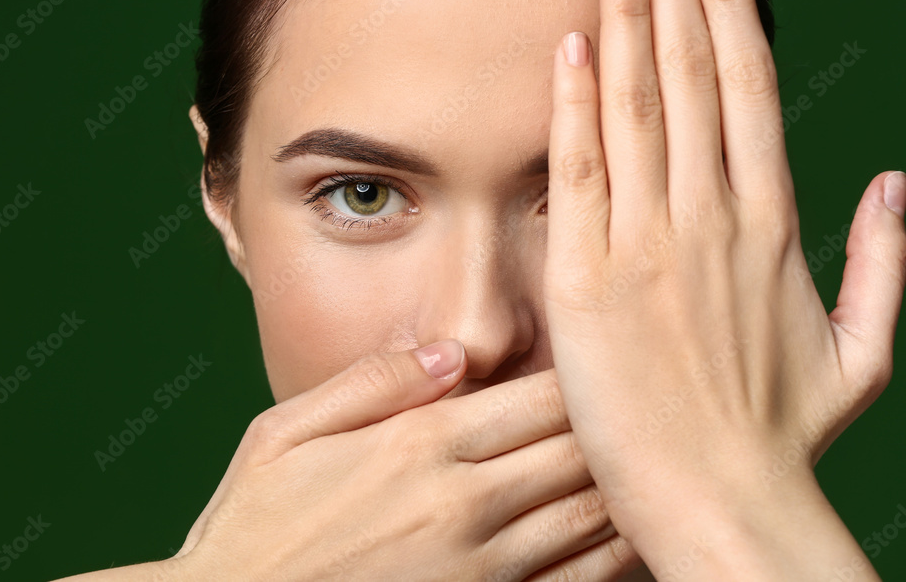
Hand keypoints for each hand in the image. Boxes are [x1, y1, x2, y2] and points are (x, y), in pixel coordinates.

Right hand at [55, 341, 642, 580]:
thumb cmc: (251, 528)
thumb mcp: (282, 433)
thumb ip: (368, 386)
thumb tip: (446, 354)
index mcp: (418, 445)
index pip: (534, 395)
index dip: (586, 371)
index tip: (614, 352)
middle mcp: (462, 502)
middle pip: (575, 448)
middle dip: (618, 420)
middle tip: (655, 397)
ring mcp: (480, 566)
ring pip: (588, 514)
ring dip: (627, 483)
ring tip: (660, 455)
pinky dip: (613, 556)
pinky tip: (634, 533)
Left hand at [543, 0, 904, 578]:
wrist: (721, 503)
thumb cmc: (783, 436)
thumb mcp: (864, 350)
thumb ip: (885, 260)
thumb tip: (902, 183)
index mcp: (773, 225)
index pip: (750, 89)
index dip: (733, 10)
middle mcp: (713, 219)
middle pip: (696, 77)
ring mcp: (649, 245)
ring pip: (641, 107)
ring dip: (631, 19)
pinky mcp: (589, 280)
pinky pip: (582, 173)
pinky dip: (579, 104)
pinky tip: (576, 42)